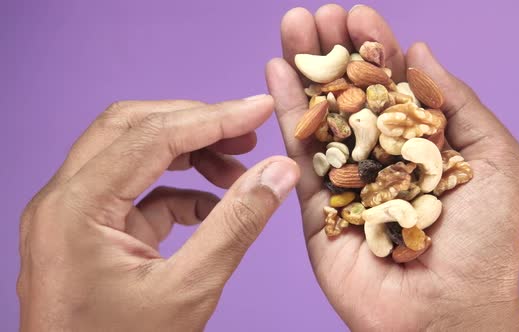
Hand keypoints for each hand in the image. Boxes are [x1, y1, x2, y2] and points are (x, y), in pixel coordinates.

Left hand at [17, 97, 299, 330]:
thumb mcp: (188, 290)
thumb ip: (236, 225)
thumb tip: (279, 172)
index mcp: (76, 209)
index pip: (151, 137)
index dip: (214, 117)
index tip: (259, 108)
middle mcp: (62, 200)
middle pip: (132, 128)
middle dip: (196, 125)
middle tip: (247, 134)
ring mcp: (70, 215)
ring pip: (130, 153)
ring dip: (187, 154)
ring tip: (237, 170)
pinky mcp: (86, 231)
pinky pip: (133, 192)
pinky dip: (176, 191)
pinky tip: (212, 207)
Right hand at [266, 5, 518, 330]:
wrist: (448, 312)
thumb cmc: (485, 242)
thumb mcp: (495, 159)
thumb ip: (457, 103)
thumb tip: (420, 52)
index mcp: (422, 142)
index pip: (393, 84)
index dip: (375, 47)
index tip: (358, 14)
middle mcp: (381, 155)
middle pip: (350, 93)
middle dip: (331, 51)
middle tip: (314, 16)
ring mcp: (347, 179)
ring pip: (320, 115)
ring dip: (303, 69)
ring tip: (290, 27)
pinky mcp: (317, 206)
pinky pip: (299, 154)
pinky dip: (287, 112)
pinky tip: (276, 73)